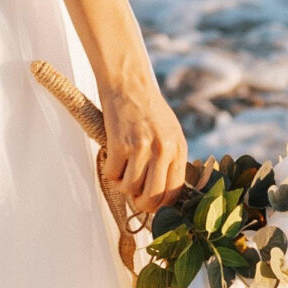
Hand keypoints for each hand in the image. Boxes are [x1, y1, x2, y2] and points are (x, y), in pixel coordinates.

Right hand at [97, 68, 188, 215]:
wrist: (128, 82)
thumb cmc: (147, 108)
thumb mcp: (170, 132)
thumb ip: (170, 159)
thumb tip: (164, 192)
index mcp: (178, 148)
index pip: (174, 192)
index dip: (160, 205)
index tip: (150, 205)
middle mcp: (163, 150)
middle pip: (152, 197)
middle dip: (141, 203)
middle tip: (134, 198)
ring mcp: (141, 148)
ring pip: (129, 188)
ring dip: (122, 183)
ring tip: (123, 167)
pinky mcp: (119, 144)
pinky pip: (112, 174)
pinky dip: (109, 170)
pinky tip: (112, 157)